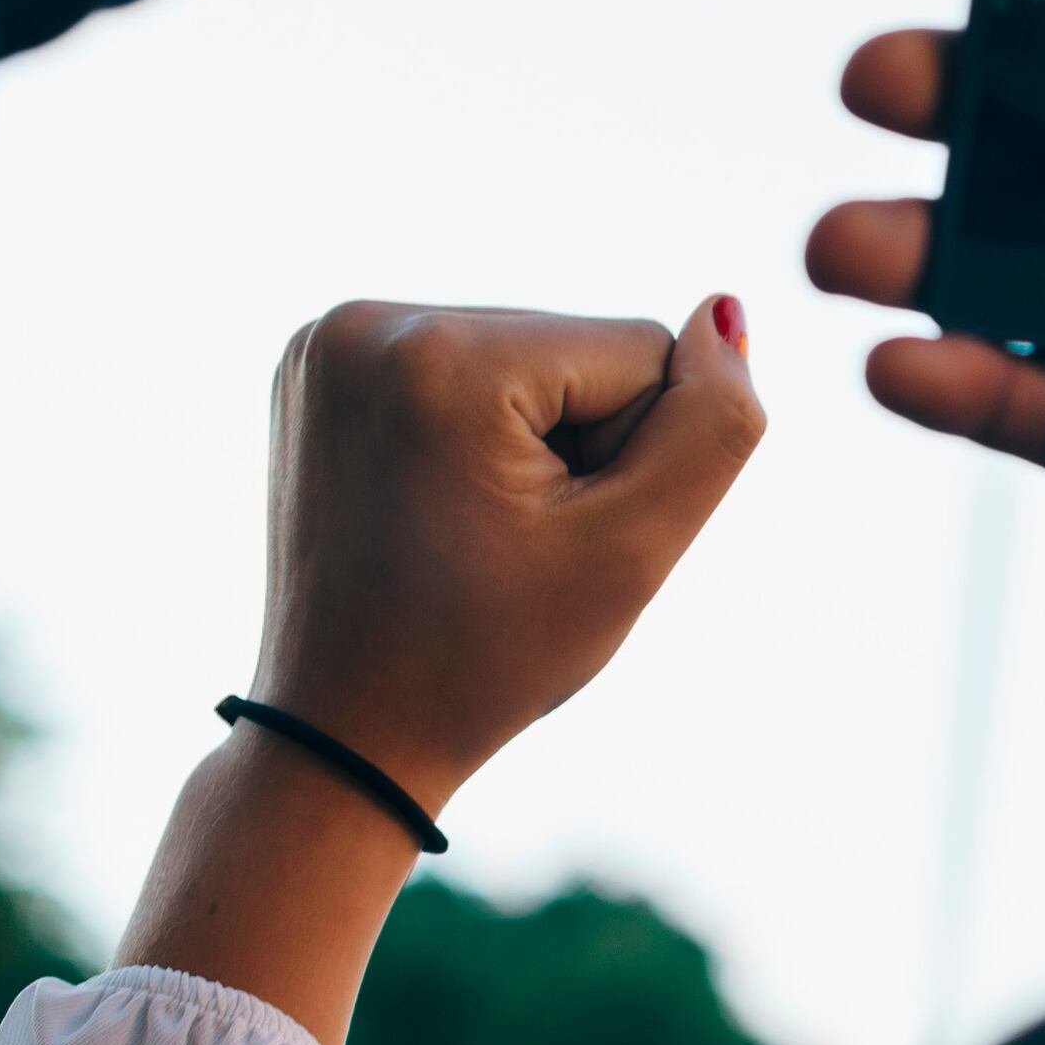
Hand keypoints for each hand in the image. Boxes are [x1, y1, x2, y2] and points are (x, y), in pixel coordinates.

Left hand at [254, 294, 767, 811]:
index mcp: (440, 358)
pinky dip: (475, 429)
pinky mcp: (319, 363)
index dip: (633, 458)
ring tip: (472, 527)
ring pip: (528, 354)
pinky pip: (463, 363)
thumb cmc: (492, 655)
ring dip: (530, 438)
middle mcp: (367, 323)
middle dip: (577, 442)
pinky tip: (437, 500)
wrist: (347, 731)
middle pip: (577, 345)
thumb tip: (725, 313)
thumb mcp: (633, 550)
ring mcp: (328, 339)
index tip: (553, 538)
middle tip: (512, 542)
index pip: (641, 351)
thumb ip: (713, 427)